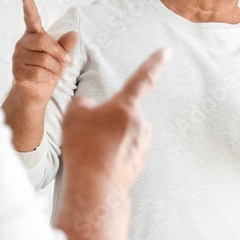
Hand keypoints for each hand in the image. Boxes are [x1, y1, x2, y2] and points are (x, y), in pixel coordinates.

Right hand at [10, 0, 79, 105]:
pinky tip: (48, 78)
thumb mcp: (60, 56)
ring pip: (43, 60)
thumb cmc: (48, 70)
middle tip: (68, 61)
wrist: (36, 92)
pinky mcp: (17, 71)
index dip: (29, 9)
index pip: (31, 20)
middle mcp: (22, 43)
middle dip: (59, 52)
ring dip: (56, 68)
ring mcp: (18, 57)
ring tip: (57, 72)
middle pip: (42, 41)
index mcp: (33, 35)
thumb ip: (65, 45)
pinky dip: (49, 77)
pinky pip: (38, 72)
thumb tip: (74, 34)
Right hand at [61, 48, 169, 191]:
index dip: (154, 63)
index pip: (142, 78)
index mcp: (126, 107)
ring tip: (90, 152)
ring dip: (108, 138)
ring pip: (122, 134)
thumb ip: (83, 103)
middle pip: (121, 114)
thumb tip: (90, 107)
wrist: (95, 187)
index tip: (166, 51)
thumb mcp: (73, 115)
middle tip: (86, 134)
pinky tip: (98, 163)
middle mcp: (140, 124)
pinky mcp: (138, 163)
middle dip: (106, 120)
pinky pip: (122, 151)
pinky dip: (110, 154)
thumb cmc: (85, 147)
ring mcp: (142, 145)